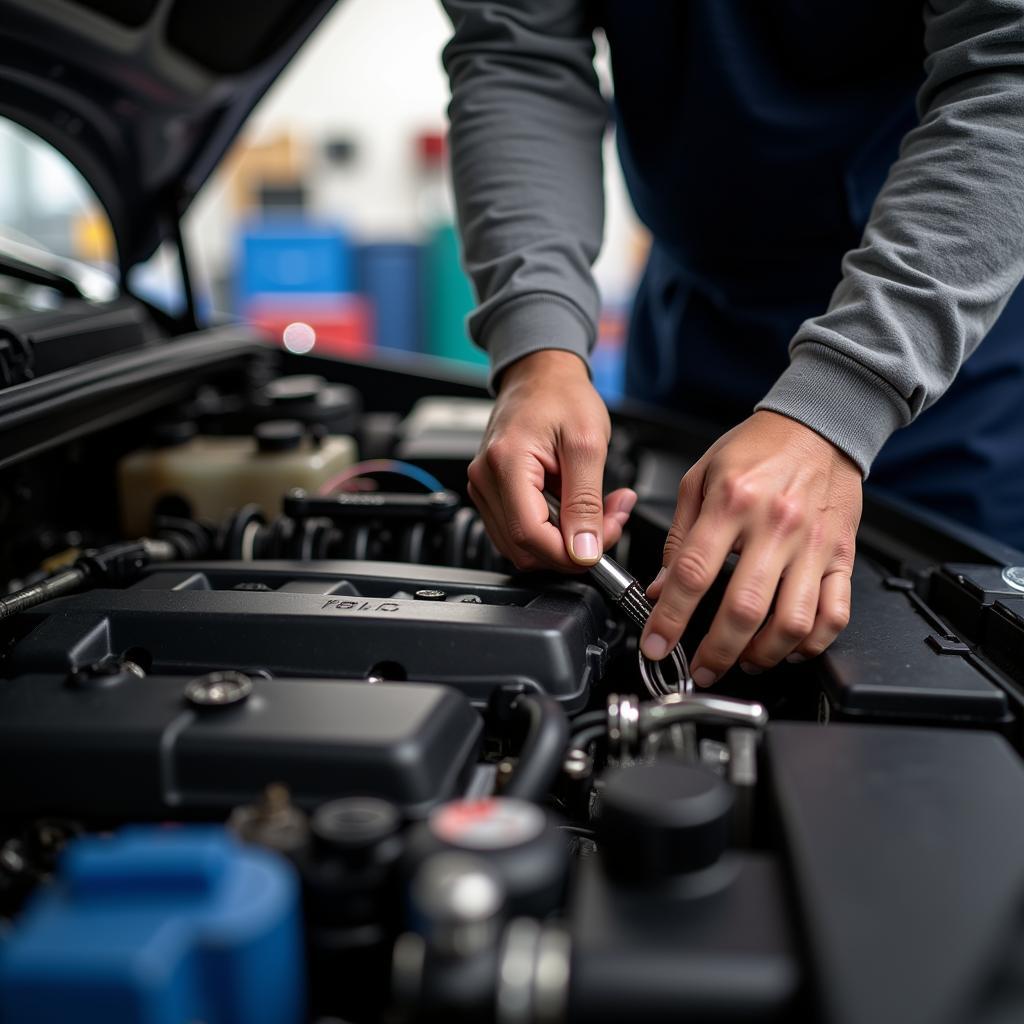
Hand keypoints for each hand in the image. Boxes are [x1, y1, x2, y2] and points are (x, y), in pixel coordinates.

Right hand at [467, 349, 636, 569]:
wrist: (541, 374)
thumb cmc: (562, 395)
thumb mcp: (588, 445)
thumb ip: (586, 503)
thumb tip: (584, 550)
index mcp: (506, 463)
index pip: (530, 536)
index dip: (569, 553)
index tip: (601, 546)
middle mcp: (485, 479)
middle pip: (524, 548)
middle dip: (571, 548)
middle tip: (609, 521)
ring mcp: (484, 487)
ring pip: (522, 546)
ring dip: (564, 541)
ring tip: (596, 510)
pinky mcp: (492, 492)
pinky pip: (520, 530)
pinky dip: (552, 530)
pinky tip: (574, 509)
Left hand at [642, 411, 861, 684]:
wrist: (821, 423)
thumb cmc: (758, 448)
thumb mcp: (700, 477)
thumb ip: (678, 535)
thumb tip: (660, 588)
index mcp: (732, 502)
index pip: (693, 574)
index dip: (670, 619)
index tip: (656, 644)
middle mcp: (775, 526)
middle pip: (744, 609)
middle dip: (715, 652)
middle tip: (698, 669)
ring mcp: (814, 545)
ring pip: (793, 622)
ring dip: (763, 656)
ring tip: (742, 662)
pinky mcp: (842, 557)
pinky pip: (835, 614)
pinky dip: (812, 645)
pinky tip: (789, 649)